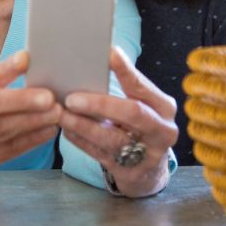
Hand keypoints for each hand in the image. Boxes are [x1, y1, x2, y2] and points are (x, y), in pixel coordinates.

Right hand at [0, 51, 61, 171]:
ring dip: (32, 121)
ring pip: (3, 128)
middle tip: (49, 98)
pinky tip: (48, 130)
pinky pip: (9, 149)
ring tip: (55, 113)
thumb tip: (29, 61)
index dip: (5, 69)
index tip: (25, 59)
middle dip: (22, 100)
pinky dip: (31, 140)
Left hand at [60, 46, 177, 197]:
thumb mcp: (142, 104)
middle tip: (71, 98)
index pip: (142, 85)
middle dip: (100, 104)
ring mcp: (147, 154)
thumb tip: (92, 60)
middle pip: (132, 113)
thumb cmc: (139, 123)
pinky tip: (66, 130)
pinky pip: (100, 154)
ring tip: (61, 114)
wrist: (150, 168)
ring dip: (83, 125)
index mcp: (163, 106)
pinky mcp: (129, 172)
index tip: (107, 53)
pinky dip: (81, 140)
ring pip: (112, 138)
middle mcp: (161, 130)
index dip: (125, 70)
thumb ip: (126, 87)